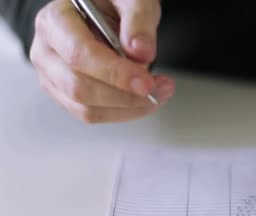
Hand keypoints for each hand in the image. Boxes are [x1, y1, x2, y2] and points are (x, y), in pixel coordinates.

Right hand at [30, 0, 174, 122]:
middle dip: (125, 95)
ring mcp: (53, 77)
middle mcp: (46, 51)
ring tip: (159, 92)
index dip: (114, 73)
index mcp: (55, 20)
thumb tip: (141, 51)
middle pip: (79, 87)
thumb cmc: (113, 4)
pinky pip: (94, 114)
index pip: (79, 54)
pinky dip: (125, 112)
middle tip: (158, 88)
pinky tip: (145, 99)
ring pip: (86, 108)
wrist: (106, 13)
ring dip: (129, 108)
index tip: (145, 82)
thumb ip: (138, 19)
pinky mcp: (67, 96)